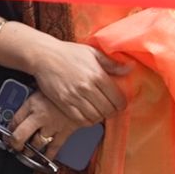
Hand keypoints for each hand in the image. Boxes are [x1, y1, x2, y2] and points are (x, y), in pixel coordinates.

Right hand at [0, 20, 129, 125]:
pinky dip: (87, 120)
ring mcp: (74, 97)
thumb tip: (130, 68)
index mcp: (97, 75)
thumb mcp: (93, 53)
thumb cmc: (68, 53)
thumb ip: (112, 64)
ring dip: (99, 116)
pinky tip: (87, 113)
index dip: (121, 104)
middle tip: (110, 108)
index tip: (119, 103)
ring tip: (98, 110)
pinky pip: (81, 120)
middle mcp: (87, 87)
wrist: (44, 56)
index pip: (117, 99)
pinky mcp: (63, 103)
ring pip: (95, 117)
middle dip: (112, 111)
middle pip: (108, 110)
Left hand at [6, 89, 81, 153]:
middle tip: (14, 147)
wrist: (85, 89)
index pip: (14, 120)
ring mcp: (52, 125)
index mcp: (32, 103)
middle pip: (20, 136)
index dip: (8, 130)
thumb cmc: (64, 83)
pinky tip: (44, 159)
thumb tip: (26, 91)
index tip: (7, 134)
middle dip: (15, 144)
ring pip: (36, 144)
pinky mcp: (65, 131)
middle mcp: (39, 116)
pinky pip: (54, 148)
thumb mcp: (44, 84)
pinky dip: (48, 155)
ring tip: (27, 153)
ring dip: (30, 151)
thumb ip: (34, 90)